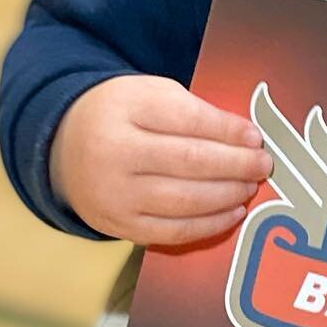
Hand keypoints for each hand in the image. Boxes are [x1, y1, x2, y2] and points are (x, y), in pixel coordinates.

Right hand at [50, 75, 271, 245]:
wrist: (64, 147)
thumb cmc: (122, 116)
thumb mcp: (151, 94)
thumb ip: (195, 111)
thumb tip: (246, 139)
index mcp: (125, 108)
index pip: (189, 120)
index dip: (229, 131)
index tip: (256, 138)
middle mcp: (114, 152)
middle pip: (190, 162)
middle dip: (236, 165)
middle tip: (263, 165)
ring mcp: (114, 194)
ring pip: (185, 201)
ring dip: (228, 195)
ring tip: (250, 186)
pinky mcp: (118, 225)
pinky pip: (173, 232)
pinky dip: (209, 225)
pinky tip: (232, 212)